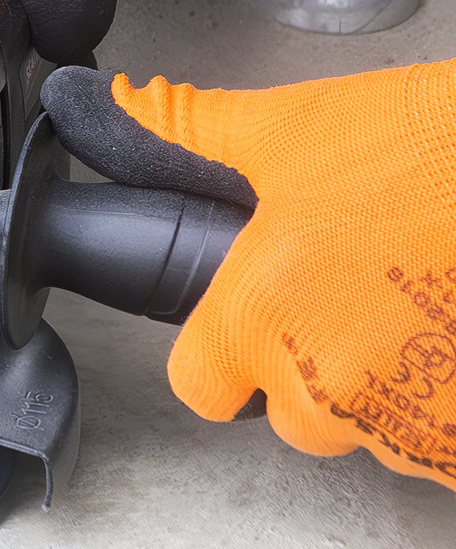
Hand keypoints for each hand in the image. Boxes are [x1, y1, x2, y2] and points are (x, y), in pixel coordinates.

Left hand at [42, 62, 455, 490]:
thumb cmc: (422, 144)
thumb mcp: (294, 129)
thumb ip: (196, 127)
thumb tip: (124, 99)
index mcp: (256, 317)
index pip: (198, 385)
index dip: (216, 358)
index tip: (243, 328)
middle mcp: (319, 384)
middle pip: (285, 415)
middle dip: (306, 370)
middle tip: (346, 302)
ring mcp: (401, 422)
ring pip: (366, 431)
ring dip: (381, 387)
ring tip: (415, 307)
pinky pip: (437, 448)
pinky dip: (441, 405)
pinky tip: (450, 338)